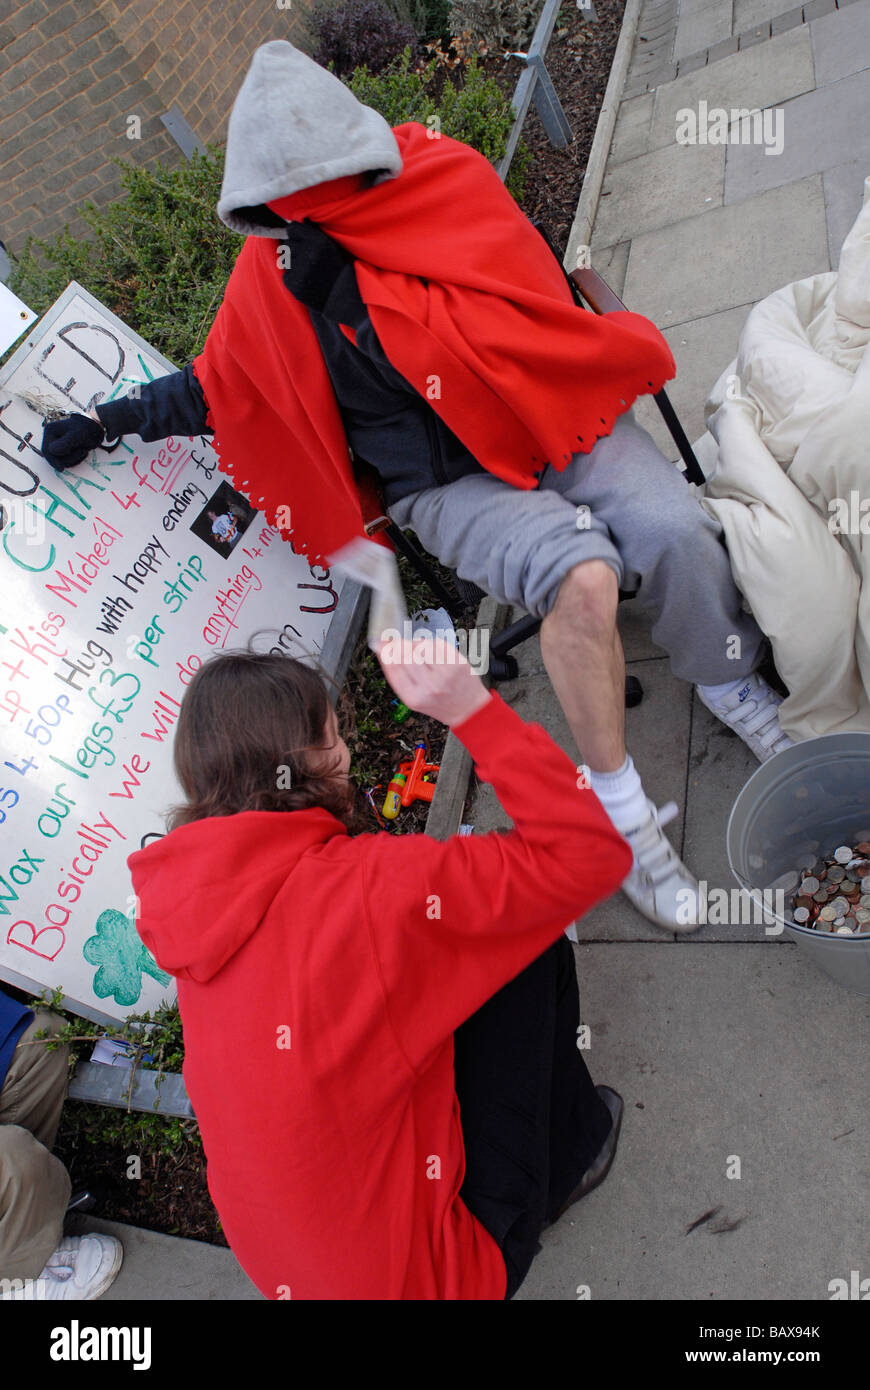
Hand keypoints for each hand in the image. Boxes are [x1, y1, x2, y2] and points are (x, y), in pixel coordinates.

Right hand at [41, 413, 103, 470]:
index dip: (53, 461)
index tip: (61, 469)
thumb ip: (64, 443)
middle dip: (69, 459)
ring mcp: (58, 444)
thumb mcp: (76, 435)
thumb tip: (51, 451)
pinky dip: (77, 460)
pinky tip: (84, 452)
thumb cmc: (86, 428)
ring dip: (75, 459)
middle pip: (54, 457)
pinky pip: (68, 461)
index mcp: (50, 431)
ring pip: (61, 461)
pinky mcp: (65, 450)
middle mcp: (51, 438)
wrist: (96, 427)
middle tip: (83, 451)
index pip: (47, 451)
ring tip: (84, 450)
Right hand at [375, 634, 490, 727]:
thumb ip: (398, 676)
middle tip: (397, 642)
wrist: (468, 709)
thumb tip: (383, 650)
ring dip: (415, 644)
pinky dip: (430, 644)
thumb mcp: (413, 698)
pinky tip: (431, 652)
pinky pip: (436, 644)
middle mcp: (429, 686)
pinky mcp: (457, 663)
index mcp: (413, 697)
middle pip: (405, 653)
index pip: (393, 666)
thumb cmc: (439, 704)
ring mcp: (444, 674)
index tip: (380, 642)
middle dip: (398, 644)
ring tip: (418, 652)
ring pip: (421, 646)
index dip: (384, 650)